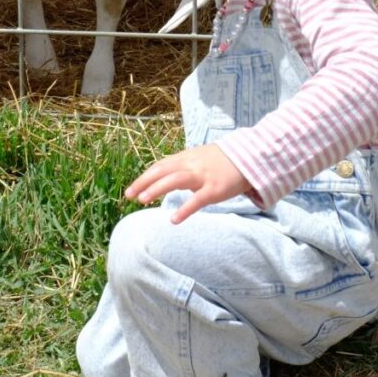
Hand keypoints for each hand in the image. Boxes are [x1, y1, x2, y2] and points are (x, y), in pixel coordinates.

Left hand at [126, 144, 251, 223]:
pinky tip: (173, 220)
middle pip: (161, 171)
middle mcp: (190, 165)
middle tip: (128, 195)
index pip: (159, 166)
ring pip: (174, 180)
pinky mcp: (215, 189)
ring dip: (156, 189)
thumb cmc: (221, 160)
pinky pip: (197, 200)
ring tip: (142, 200)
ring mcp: (202, 176)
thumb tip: (165, 177)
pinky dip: (184, 209)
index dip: (144, 177)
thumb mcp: (198, 158)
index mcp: (185, 158)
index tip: (130, 189)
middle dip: (143, 182)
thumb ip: (181, 166)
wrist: (249, 157)